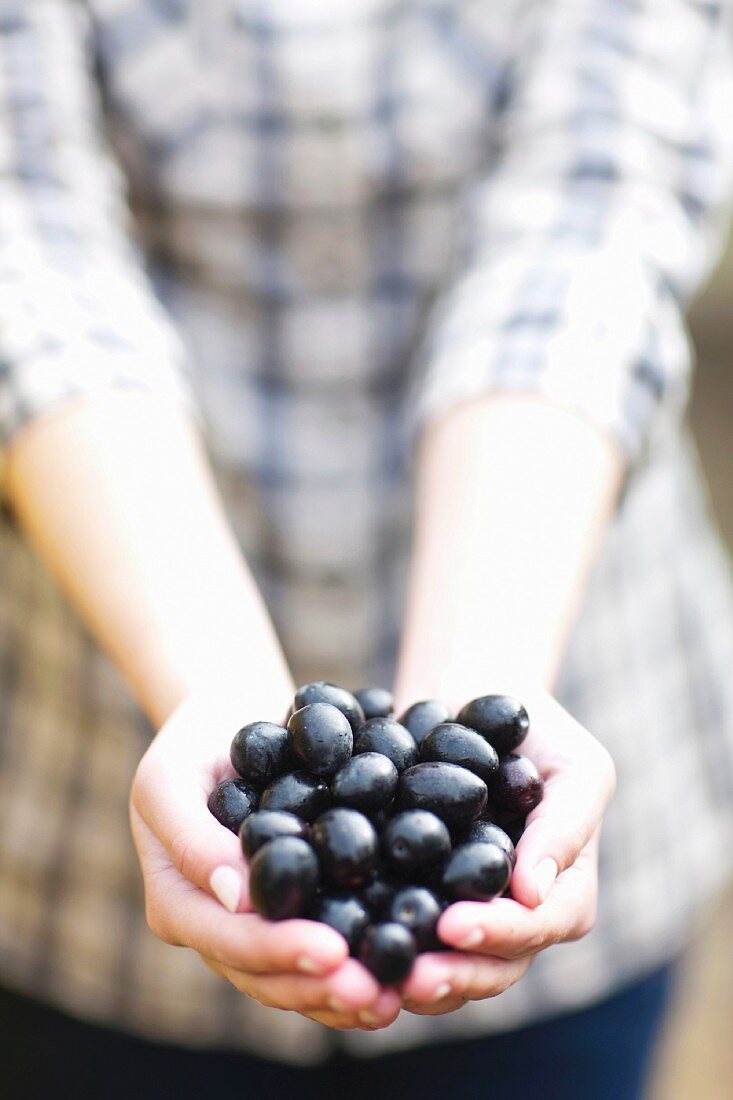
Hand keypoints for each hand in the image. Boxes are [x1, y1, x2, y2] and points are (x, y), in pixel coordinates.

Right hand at [130, 689, 401, 1030]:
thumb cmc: (192, 743)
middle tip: (375, 993)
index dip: (278, 951)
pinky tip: (401, 977)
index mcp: (176, 903)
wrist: (228, 719)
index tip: (333, 950)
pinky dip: (359, 967)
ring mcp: (255, 927)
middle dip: (321, 988)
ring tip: (394, 997)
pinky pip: (323, 952)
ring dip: (344, 996)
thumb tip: (236, 898)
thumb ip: (191, 836)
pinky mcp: (295, 913)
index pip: (227, 941)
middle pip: (265, 977)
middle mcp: (216, 928)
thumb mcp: (171, 776)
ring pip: (296, 980)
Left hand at [396, 691, 615, 1014]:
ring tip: (374, 978)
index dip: (499, 933)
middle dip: (453, 975)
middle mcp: (515, 915)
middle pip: (492, 967)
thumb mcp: (573, 765)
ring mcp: (465, 912)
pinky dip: (379, 943)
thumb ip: (563, 824)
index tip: (453, 924)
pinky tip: (347, 947)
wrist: (471, 700)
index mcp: (563, 893)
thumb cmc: (536, 729)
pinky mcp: (419, 896)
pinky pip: (403, 930)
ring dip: (414, 978)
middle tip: (408, 977)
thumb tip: (532, 892)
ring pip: (448, 965)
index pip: (538, 926)